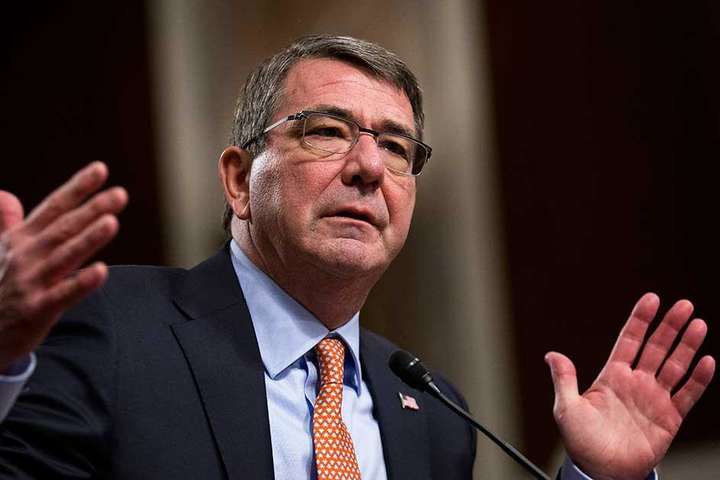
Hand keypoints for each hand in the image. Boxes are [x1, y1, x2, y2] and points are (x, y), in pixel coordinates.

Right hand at [0, 162, 126, 371]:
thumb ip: (8, 222)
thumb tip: (5, 194)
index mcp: (22, 240)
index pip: (54, 207)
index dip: (78, 188)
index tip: (101, 169)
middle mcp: (27, 256)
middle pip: (65, 228)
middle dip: (92, 209)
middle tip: (120, 194)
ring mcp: (31, 282)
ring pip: (65, 256)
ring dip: (88, 239)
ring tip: (112, 221)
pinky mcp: (35, 310)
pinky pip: (62, 295)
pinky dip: (81, 283)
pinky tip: (101, 272)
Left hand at [545, 293, 714, 479]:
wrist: (602, 471)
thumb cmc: (582, 441)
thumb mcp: (567, 408)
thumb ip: (565, 379)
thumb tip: (552, 355)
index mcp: (612, 376)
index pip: (630, 340)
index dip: (641, 320)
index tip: (652, 299)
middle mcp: (636, 382)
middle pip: (656, 347)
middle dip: (670, 325)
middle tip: (684, 305)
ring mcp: (654, 398)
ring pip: (675, 365)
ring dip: (687, 345)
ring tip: (699, 324)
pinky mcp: (669, 418)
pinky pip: (687, 394)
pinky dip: (698, 379)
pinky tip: (707, 362)